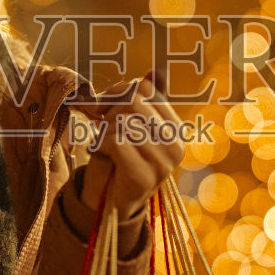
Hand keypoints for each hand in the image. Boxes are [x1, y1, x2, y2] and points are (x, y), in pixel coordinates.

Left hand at [73, 75, 185, 223]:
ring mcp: (163, 163)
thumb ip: (137, 100)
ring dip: (103, 130)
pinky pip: (117, 142)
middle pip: (133, 101)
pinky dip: (100, 144)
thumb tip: (154, 72)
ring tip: (102, 143)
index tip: (103, 106)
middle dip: (108, 111)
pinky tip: (99, 152)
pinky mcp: (144, 177)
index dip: (118, 91)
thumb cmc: (117, 158)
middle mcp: (176, 145)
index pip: (146, 88)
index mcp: (175, 128)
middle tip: (100, 127)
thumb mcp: (127, 125)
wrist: (109, 202)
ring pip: (124, 121)